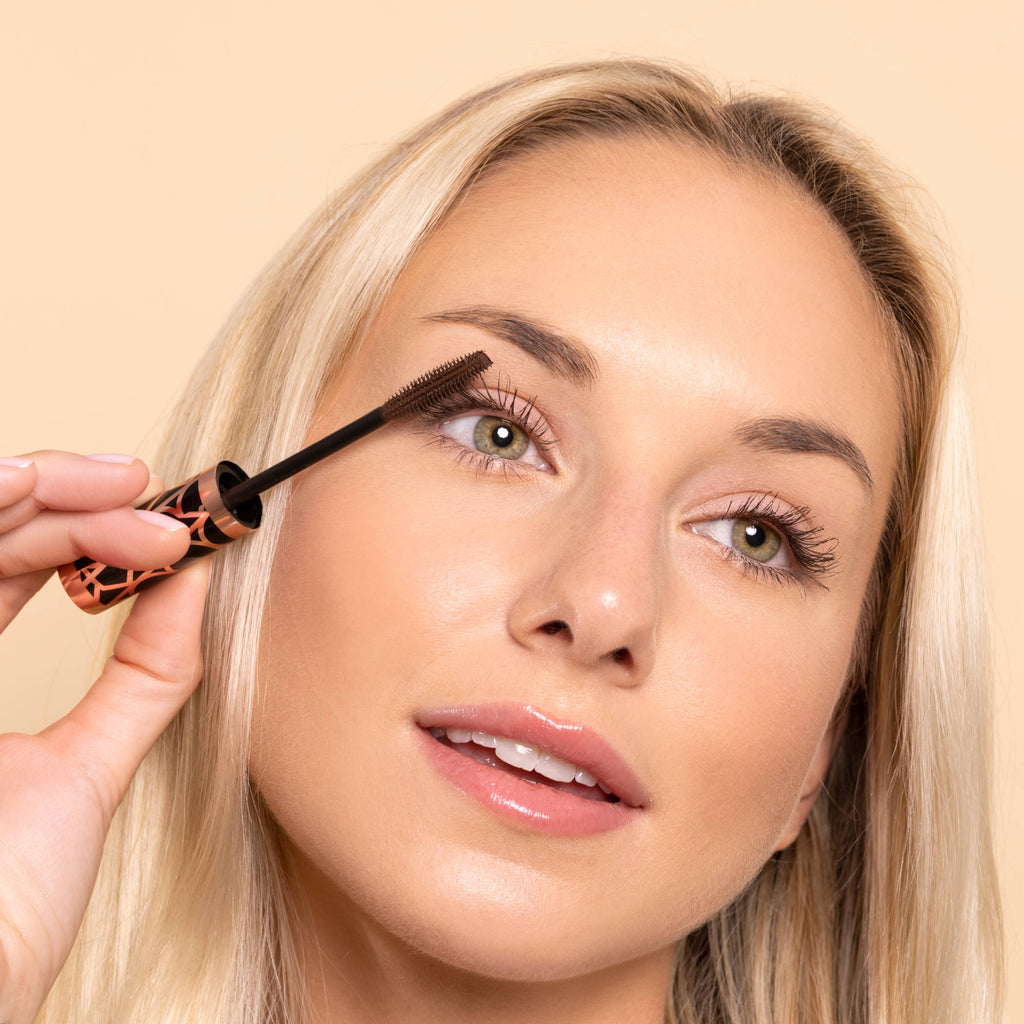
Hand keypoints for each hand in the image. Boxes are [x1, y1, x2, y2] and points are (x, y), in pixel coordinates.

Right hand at [0, 453, 205, 1023]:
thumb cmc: (8, 901)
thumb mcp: (89, 768)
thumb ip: (143, 677)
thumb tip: (201, 583)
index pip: (13, 561)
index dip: (89, 526)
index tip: (175, 525)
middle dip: (66, 489)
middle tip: (145, 485)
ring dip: (29, 488)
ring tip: (116, 482)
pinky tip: (25, 488)